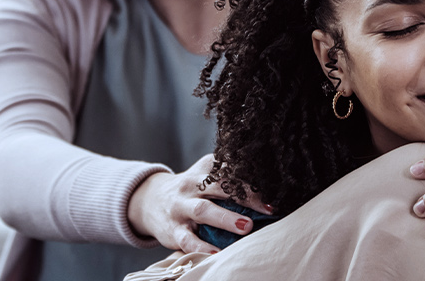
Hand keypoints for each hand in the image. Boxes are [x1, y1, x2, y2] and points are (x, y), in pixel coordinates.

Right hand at [126, 154, 271, 252]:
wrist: (150, 200)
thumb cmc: (190, 190)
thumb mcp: (204, 175)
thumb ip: (229, 174)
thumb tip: (267, 180)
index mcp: (203, 171)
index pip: (228, 170)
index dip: (250, 179)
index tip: (274, 190)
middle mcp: (191, 186)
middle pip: (218, 186)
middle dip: (243, 196)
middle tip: (266, 208)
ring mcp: (181, 208)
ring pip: (203, 211)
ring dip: (225, 219)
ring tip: (247, 227)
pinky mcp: (173, 230)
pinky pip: (187, 240)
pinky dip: (202, 248)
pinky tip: (217, 255)